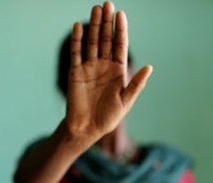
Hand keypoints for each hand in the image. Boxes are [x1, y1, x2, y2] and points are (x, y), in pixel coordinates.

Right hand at [65, 2, 152, 142]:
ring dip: (93, 26)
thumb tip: (150, 67)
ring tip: (96, 9)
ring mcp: (88, 68)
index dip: (120, 30)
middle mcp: (103, 66)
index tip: (121, 14)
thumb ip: (136, 84)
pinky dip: (77, 40)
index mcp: (117, 71)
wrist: (86, 128)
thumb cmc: (108, 117)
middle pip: (105, 40)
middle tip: (107, 4)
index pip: (119, 46)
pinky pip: (76, 53)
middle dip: (107, 22)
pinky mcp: (75, 73)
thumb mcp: (125, 101)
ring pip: (91, 43)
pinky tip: (78, 27)